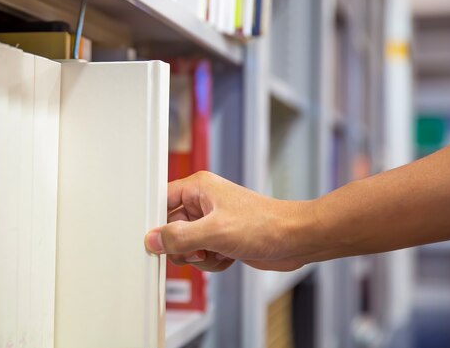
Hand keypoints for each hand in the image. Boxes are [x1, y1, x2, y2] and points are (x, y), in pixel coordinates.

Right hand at [144, 171, 311, 271]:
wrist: (296, 239)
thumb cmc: (264, 225)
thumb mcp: (215, 233)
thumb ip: (179, 237)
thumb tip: (152, 240)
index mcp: (198, 188)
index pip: (161, 201)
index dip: (156, 223)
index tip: (154, 241)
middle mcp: (203, 202)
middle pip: (171, 228)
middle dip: (183, 246)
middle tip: (198, 249)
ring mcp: (212, 221)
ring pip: (185, 245)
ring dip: (198, 257)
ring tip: (217, 252)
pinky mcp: (221, 238)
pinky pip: (201, 255)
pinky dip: (211, 262)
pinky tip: (227, 257)